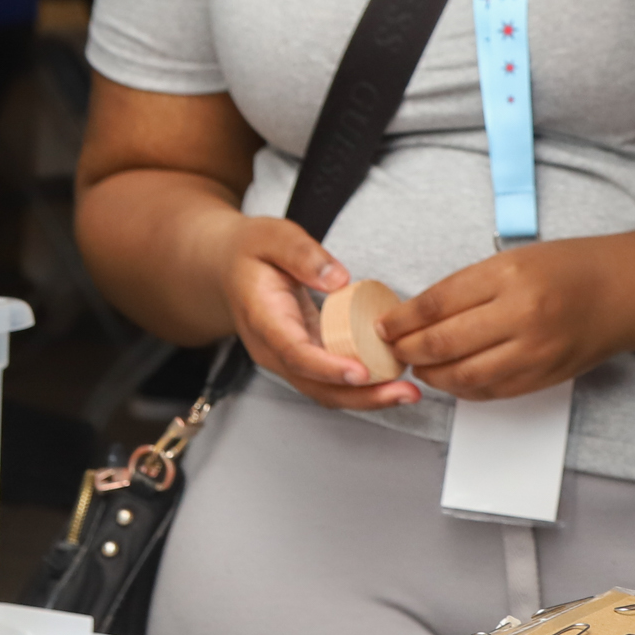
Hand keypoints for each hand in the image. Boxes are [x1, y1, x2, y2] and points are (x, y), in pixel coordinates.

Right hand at [218, 216, 419, 410]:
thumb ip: (302, 254)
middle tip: (404, 392)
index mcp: (264, 319)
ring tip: (407, 393)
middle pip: (315, 385)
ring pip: (325, 391)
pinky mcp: (304, 358)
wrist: (228, 268)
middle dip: (361, 396)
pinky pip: (331, 381)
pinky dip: (363, 386)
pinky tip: (394, 379)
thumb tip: (338, 279)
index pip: (295, 352)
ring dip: (367, 398)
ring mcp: (287, 358)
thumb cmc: (251, 251)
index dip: (328, 367)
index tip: (361, 373)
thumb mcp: (272, 236)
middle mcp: (273, 349)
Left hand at [380, 239, 626, 398]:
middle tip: (393, 349)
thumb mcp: (514, 259)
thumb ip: (469, 286)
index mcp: (509, 275)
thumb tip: (419, 314)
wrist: (623, 293)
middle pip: (443, 343)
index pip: (438, 302)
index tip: (385, 325)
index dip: (403, 319)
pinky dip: (463, 389)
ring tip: (419, 365)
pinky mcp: (543, 377)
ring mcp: (533, 351)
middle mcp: (520, 315)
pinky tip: (452, 378)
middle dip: (408, 350)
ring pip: (463, 376)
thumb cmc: (569, 268)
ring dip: (432, 374)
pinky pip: (490, 392)